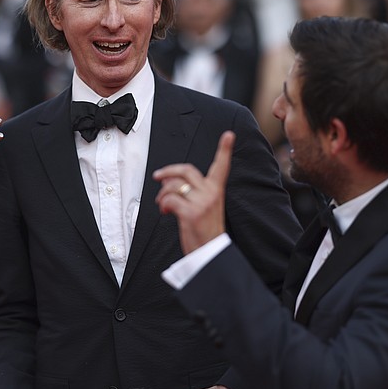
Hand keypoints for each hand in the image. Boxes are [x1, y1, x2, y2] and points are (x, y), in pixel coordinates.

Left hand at [153, 131, 234, 253]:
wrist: (210, 253)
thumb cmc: (205, 229)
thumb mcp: (206, 206)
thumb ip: (195, 190)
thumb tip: (171, 179)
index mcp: (216, 191)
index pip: (222, 167)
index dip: (225, 150)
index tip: (229, 135)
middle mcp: (211, 194)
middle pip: (187, 170)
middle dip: (168, 171)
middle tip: (158, 176)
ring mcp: (202, 203)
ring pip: (174, 185)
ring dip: (162, 193)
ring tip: (163, 204)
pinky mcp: (191, 213)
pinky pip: (169, 199)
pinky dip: (163, 204)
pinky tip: (166, 211)